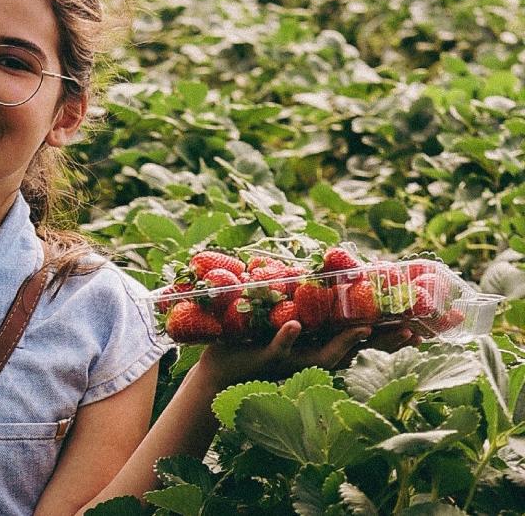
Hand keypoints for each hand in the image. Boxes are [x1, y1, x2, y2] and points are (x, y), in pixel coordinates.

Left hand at [196, 320, 420, 389]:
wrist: (221, 371)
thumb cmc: (256, 342)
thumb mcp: (290, 321)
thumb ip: (309, 305)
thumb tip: (327, 274)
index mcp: (323, 346)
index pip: (366, 341)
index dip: (394, 335)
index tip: (422, 327)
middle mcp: (314, 356)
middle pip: (359, 351)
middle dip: (387, 341)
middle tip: (413, 330)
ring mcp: (294, 359)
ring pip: (326, 354)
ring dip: (346, 342)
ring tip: (365, 329)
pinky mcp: (267, 357)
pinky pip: (279, 347)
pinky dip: (287, 337)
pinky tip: (296, 326)